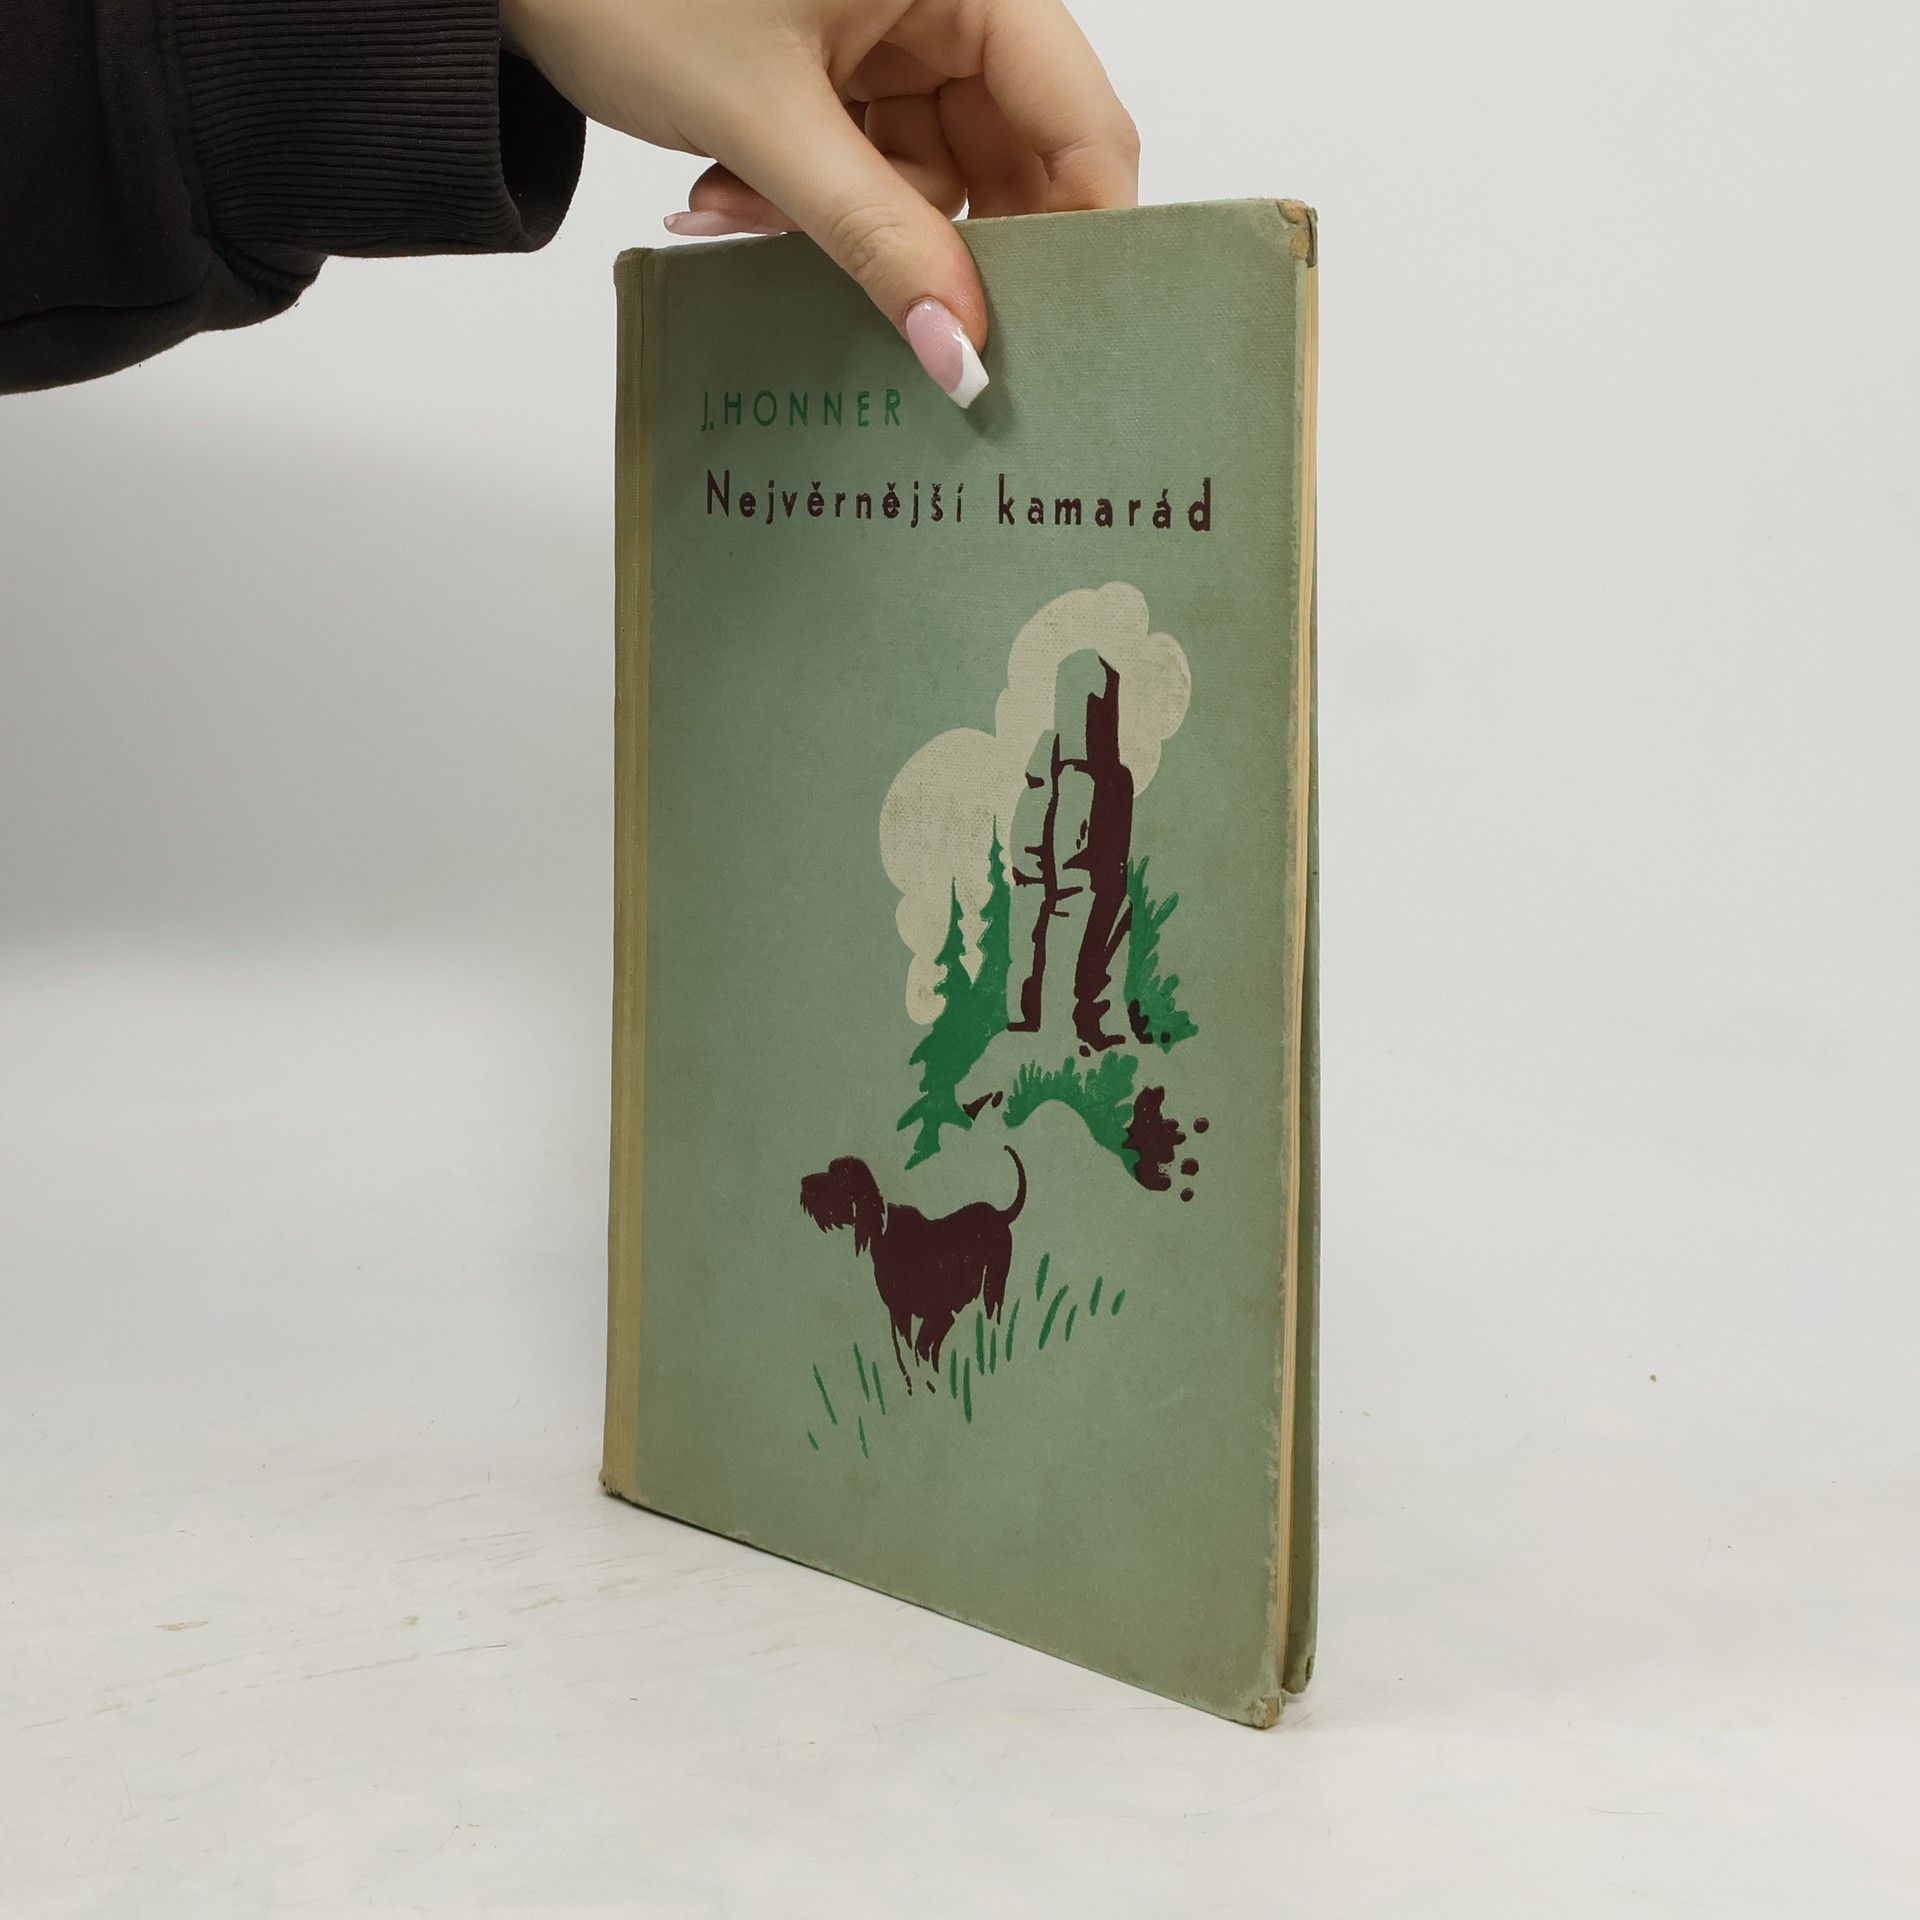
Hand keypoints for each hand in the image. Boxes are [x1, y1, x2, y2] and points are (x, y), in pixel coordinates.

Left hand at [498, 0, 1138, 403]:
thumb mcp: (767, 121)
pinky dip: (810, 207)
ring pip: (930, 181)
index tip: (1052, 331)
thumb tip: (959, 349)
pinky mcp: (838, 77)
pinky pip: (869, 176)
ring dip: (851, 230)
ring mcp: (889, 39)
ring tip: (747, 211)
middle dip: (941, 240)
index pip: (1077, 114)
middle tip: (909, 315)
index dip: (1079, 227)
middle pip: (1011, 157)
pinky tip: (733, 194)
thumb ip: (874, 240)